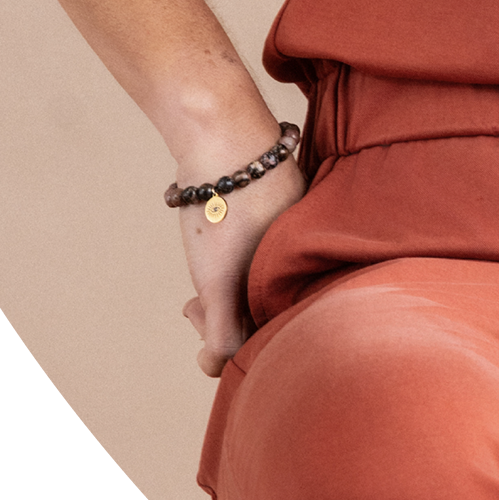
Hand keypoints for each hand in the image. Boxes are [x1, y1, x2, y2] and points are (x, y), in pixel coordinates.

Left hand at [172, 113, 307, 377]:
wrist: (223, 132)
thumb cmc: (222, 210)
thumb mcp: (220, 284)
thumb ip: (225, 334)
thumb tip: (216, 368)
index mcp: (306, 269)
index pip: (273, 328)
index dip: (230, 337)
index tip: (197, 321)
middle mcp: (308, 246)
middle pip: (266, 302)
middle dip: (223, 314)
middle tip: (190, 306)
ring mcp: (294, 219)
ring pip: (260, 271)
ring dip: (224, 285)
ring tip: (196, 283)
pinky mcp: (281, 195)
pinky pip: (259, 242)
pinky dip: (231, 253)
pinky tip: (212, 241)